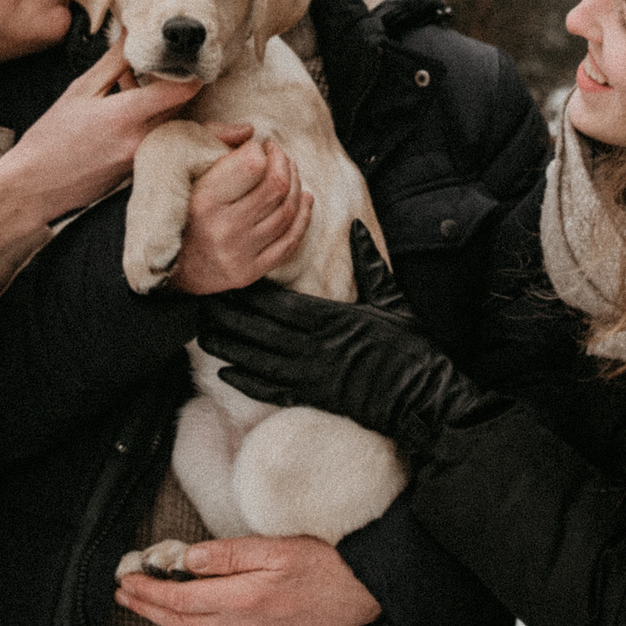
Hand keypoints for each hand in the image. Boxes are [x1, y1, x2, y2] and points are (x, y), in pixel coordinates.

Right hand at [0, 47, 198, 276]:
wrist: (36, 185)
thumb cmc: (52, 137)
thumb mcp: (80, 91)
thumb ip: (114, 61)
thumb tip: (135, 33)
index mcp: (127, 116)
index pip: (182, 90)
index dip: (190, 70)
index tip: (186, 55)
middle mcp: (143, 140)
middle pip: (182, 106)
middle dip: (176, 82)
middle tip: (161, 64)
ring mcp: (144, 158)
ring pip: (171, 122)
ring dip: (164, 102)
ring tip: (136, 85)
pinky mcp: (140, 169)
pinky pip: (159, 138)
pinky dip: (153, 121)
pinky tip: (129, 110)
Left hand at [113, 535, 381, 625]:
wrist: (370, 592)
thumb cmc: (329, 563)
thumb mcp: (277, 547)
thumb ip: (229, 554)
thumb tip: (187, 560)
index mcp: (247, 600)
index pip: (183, 601)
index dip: (150, 593)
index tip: (128, 581)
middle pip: (185, 623)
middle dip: (150, 609)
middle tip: (124, 595)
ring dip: (169, 619)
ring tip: (147, 603)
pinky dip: (196, 625)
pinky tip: (190, 614)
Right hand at [172, 134, 314, 294]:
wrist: (162, 266)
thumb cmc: (173, 204)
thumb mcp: (176, 162)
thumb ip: (211, 138)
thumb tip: (250, 131)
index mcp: (204, 200)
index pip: (254, 165)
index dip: (262, 150)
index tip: (258, 147)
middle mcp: (223, 229)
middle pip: (277, 186)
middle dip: (284, 162)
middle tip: (277, 155)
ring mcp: (239, 253)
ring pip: (288, 212)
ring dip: (296, 184)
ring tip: (288, 172)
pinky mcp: (250, 272)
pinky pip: (290, 242)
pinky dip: (304, 216)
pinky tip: (304, 198)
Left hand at [199, 224, 500, 455]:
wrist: (425, 398)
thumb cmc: (414, 348)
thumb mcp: (393, 299)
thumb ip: (369, 264)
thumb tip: (356, 227)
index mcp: (332, 318)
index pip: (278, 302)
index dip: (248, 292)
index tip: (227, 277)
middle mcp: (315, 346)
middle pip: (260, 329)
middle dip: (228, 316)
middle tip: (200, 302)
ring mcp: (313, 375)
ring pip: (259, 359)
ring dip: (228, 347)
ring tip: (201, 334)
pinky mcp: (316, 398)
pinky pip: (273, 390)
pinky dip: (247, 382)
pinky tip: (224, 374)